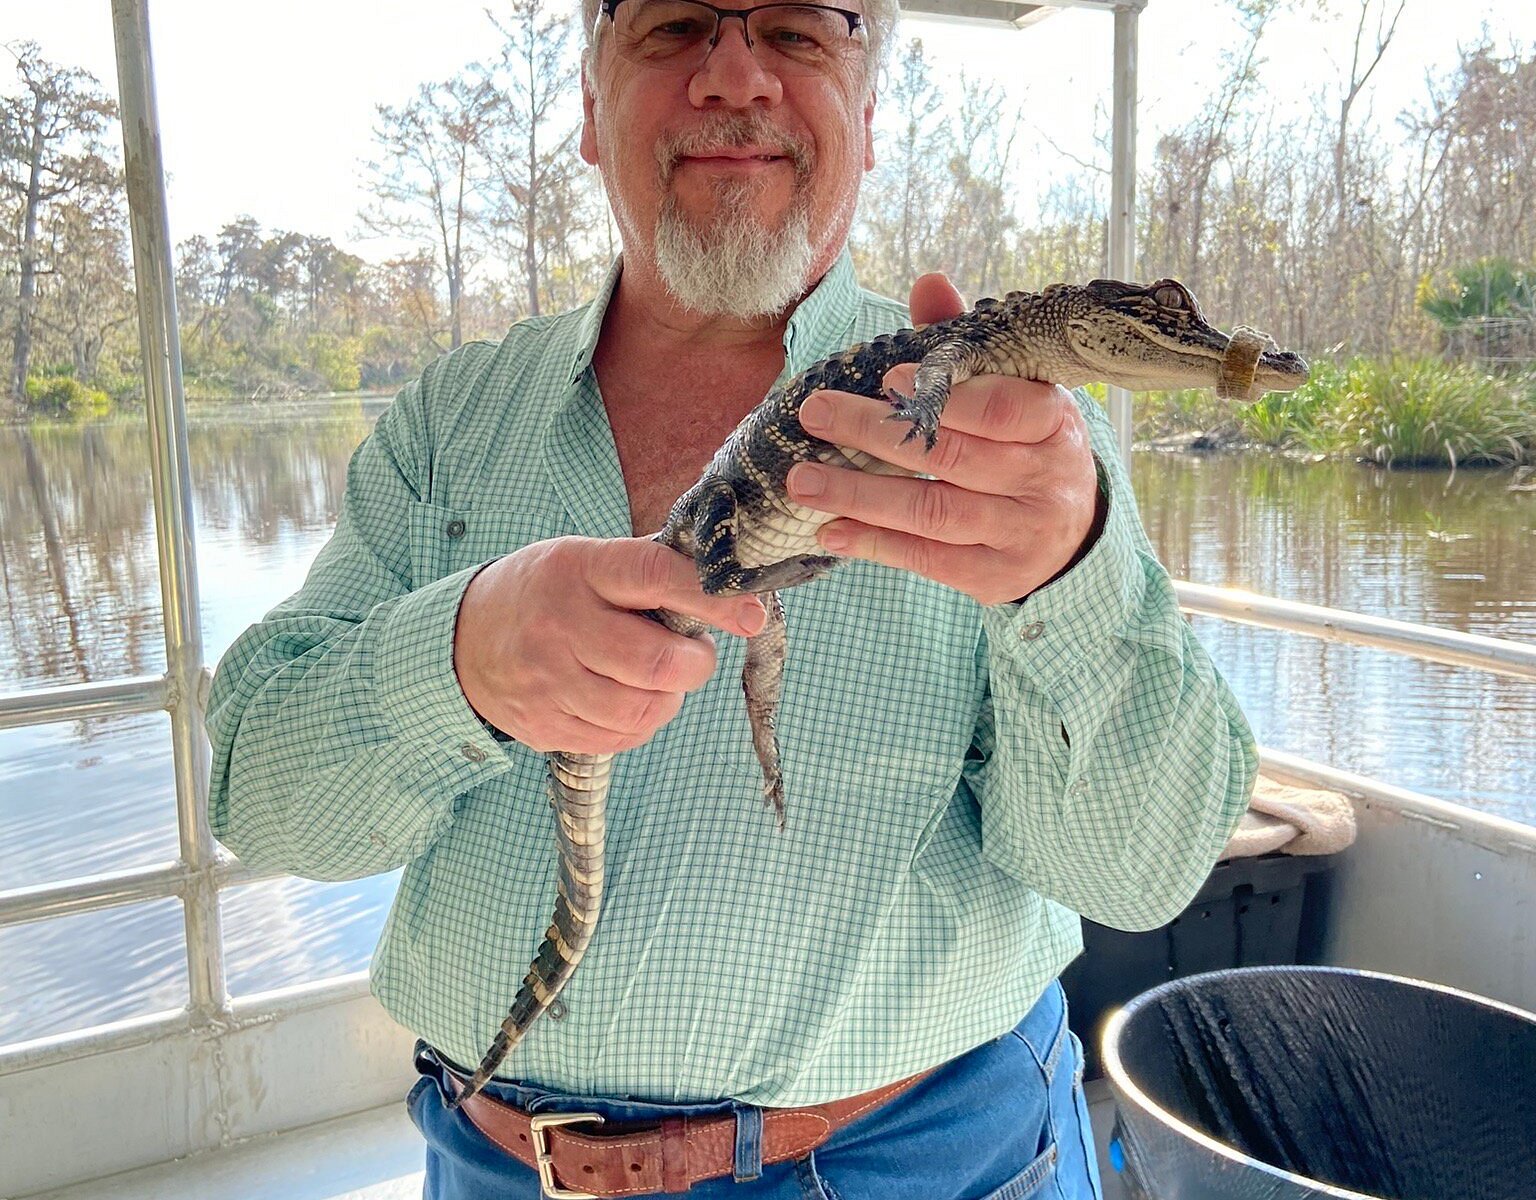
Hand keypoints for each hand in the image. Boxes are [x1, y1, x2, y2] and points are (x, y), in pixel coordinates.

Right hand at [454, 537, 765, 753]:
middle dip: (695, 662)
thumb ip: (647, 569)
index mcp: (579, 570)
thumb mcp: (584, 558)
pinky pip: (620, 739)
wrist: (462, 638)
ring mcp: (547, 682)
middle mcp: (560, 626)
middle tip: (692, 652)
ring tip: (658, 677)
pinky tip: (629, 698)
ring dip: (669, 697)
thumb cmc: (547, 591)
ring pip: (642, 711)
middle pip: (655, 663)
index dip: (712, 599)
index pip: (655, 579)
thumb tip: (728, 580)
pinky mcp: (544, 726)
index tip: (751, 614)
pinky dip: (641, 723)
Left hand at [786, 273, 1105, 606]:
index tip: (890, 375)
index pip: (1003, 407)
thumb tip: (929, 282)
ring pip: (934, 513)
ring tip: (802, 481)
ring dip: (860, 496)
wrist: (1072, 538)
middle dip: (876, 433)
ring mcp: (1021, 533)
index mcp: (1053, 421)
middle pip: (953, 457)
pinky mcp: (996, 578)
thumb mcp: (1016, 394)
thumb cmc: (1028, 449)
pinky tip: (830, 530)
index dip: (947, 394)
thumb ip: (967, 347)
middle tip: (814, 413)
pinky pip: (928, 560)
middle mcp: (1044, 479)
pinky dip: (875, 543)